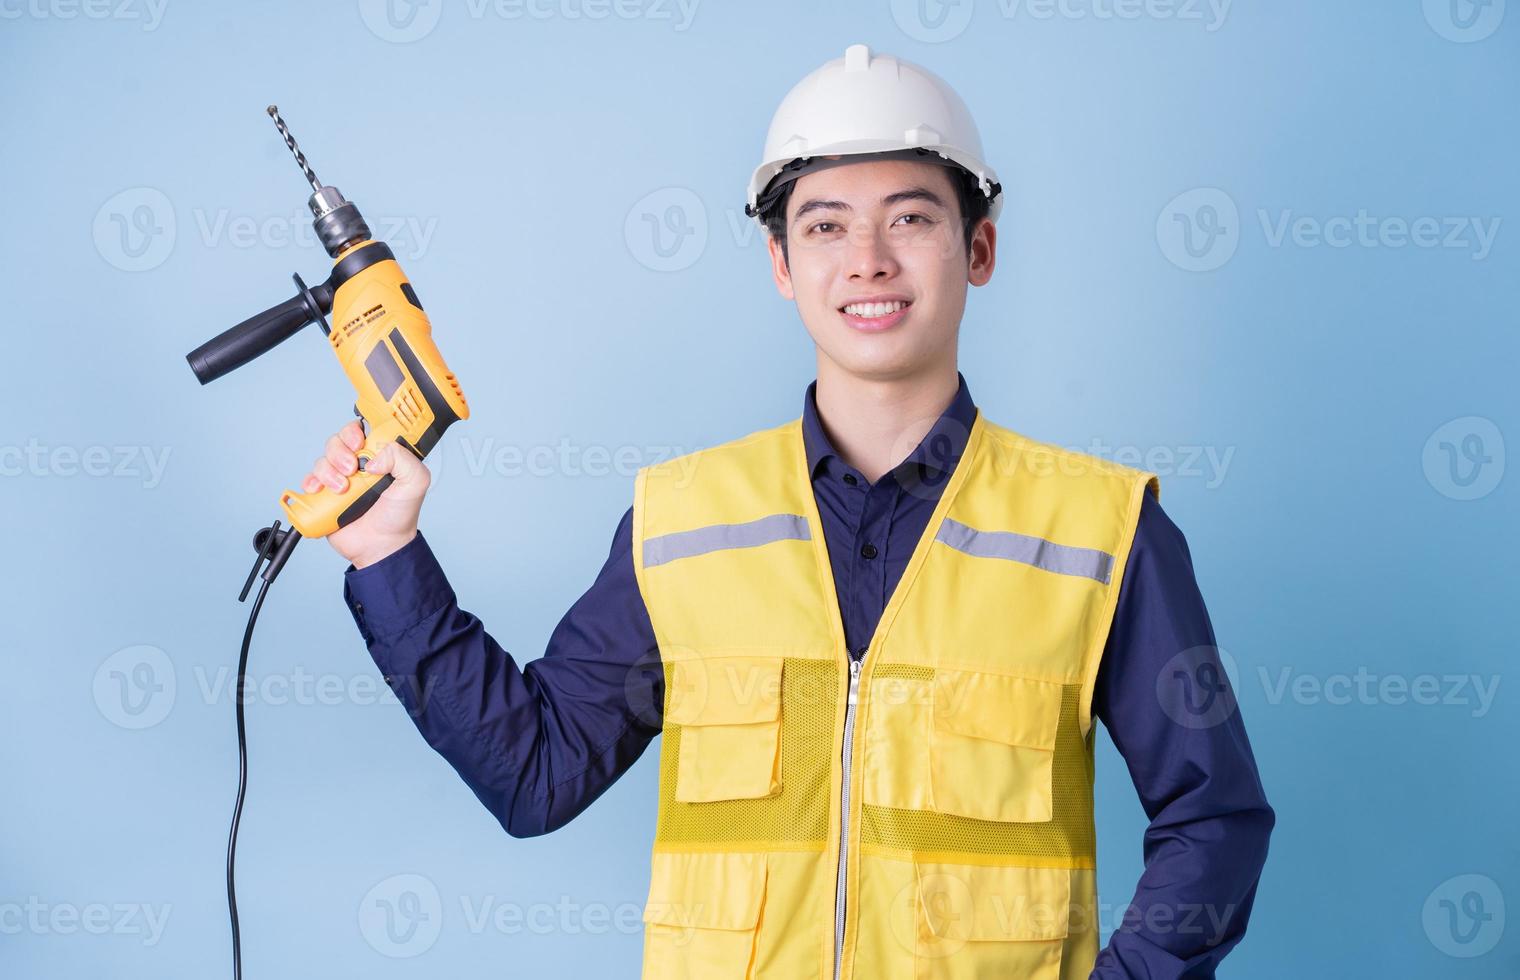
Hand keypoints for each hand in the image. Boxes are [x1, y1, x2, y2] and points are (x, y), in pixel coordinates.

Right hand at [302, 420, 430, 567]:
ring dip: (328, 471)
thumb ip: (403, 459)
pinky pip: (309, 480)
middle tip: (351, 469)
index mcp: (379, 455)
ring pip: (323, 459)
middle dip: (340, 452)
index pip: (361, 429)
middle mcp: (357, 463)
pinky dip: (311, 482)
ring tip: (342, 489)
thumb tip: (374, 457)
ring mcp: (340, 478)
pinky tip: (319, 491)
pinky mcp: (325, 495)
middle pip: (338, 440)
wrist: (381, 545)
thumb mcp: (415, 483)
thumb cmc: (400, 515)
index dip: (355, 431)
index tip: (359, 442)